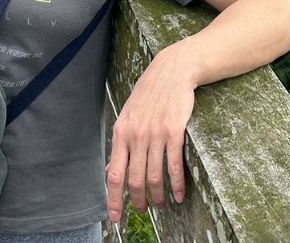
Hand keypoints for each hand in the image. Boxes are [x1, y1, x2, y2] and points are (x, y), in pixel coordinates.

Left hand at [104, 48, 194, 222]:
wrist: (171, 71)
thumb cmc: (149, 94)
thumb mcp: (128, 116)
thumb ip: (120, 144)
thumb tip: (110, 171)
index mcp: (121, 132)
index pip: (114, 173)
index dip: (114, 198)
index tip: (114, 217)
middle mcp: (136, 135)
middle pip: (134, 179)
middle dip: (137, 201)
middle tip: (141, 211)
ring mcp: (155, 134)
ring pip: (154, 176)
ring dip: (157, 196)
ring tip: (161, 204)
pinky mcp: (174, 131)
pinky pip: (174, 165)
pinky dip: (177, 184)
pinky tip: (179, 194)